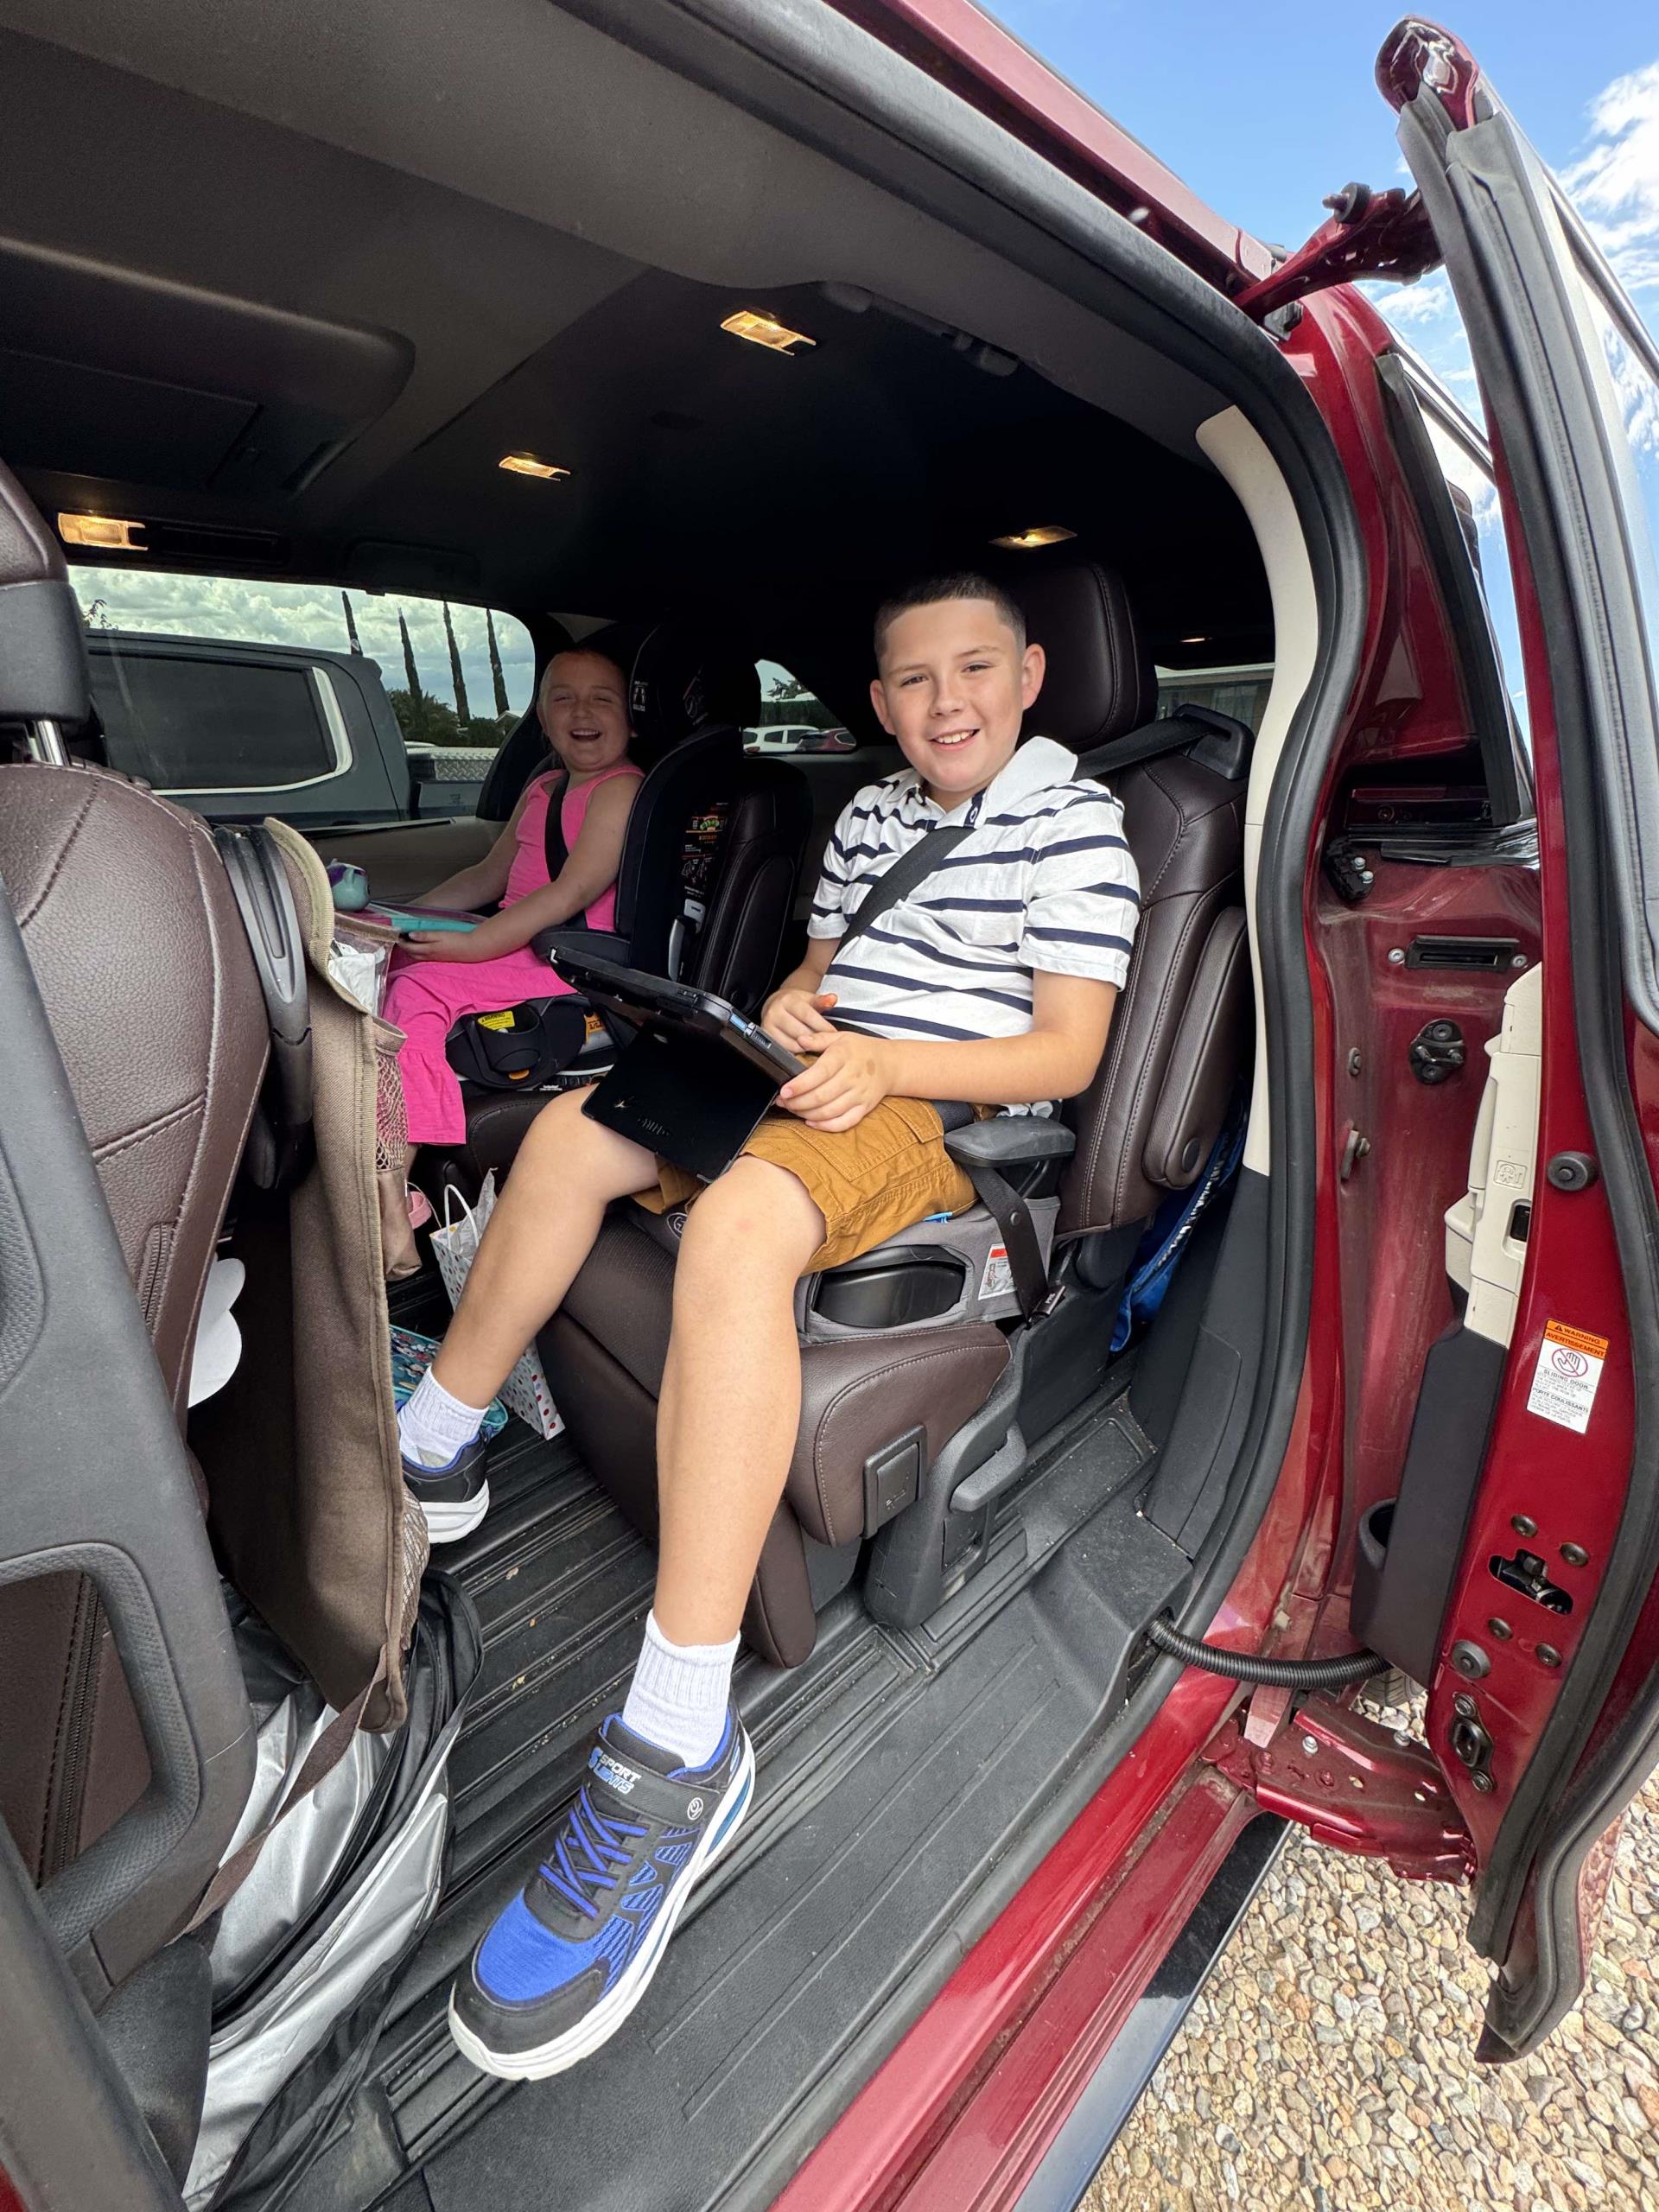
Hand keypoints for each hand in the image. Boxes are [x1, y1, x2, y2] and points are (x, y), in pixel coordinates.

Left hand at [401, 923, 504, 962]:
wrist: (473, 949)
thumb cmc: (458, 940)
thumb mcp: (440, 935)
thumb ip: (425, 935)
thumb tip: (409, 934)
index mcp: (428, 950)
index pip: (409, 947)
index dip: (401, 942)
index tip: (396, 935)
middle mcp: (430, 956)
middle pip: (411, 953)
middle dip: (403, 947)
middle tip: (399, 938)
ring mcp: (435, 958)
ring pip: (417, 956)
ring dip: (411, 950)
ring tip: (408, 941)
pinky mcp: (440, 958)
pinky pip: (424, 957)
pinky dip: (419, 952)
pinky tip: (421, 946)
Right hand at [762, 987, 839, 1051]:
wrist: (776, 1005)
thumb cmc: (796, 1004)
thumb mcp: (810, 999)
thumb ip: (822, 1000)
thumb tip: (832, 999)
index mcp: (788, 1000)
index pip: (807, 1015)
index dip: (822, 1026)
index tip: (833, 1034)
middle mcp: (775, 1012)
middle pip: (800, 1032)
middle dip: (816, 1039)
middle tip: (827, 1043)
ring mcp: (768, 1026)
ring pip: (793, 1043)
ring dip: (807, 1047)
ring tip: (816, 1045)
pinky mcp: (766, 1038)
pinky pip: (785, 1050)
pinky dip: (797, 1051)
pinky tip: (805, 1048)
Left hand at [777, 1031, 894, 1131]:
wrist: (890, 1064)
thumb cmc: (861, 1050)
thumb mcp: (841, 1037)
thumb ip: (818, 1038)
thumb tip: (799, 1040)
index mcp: (844, 1056)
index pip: (820, 1073)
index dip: (800, 1085)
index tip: (785, 1091)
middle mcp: (853, 1077)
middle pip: (821, 1096)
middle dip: (798, 1103)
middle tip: (783, 1102)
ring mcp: (859, 1095)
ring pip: (830, 1112)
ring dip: (807, 1114)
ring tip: (793, 1110)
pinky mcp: (864, 1108)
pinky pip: (844, 1123)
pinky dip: (826, 1126)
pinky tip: (811, 1122)